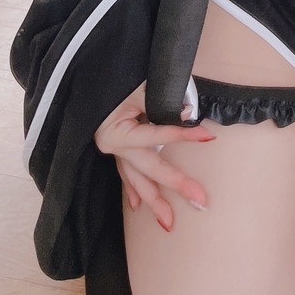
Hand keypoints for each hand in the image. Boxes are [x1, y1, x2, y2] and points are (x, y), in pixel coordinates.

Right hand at [94, 82, 215, 230]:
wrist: (87, 71)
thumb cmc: (112, 76)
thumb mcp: (136, 85)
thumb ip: (160, 99)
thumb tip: (188, 113)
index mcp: (117, 132)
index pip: (157, 135)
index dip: (182, 135)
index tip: (207, 137)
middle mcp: (114, 145)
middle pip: (149, 169)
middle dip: (175, 185)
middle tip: (200, 201)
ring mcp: (113, 149)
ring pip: (136, 180)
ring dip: (154, 201)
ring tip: (168, 223)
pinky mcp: (115, 147)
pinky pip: (125, 173)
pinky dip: (133, 189)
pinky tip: (138, 206)